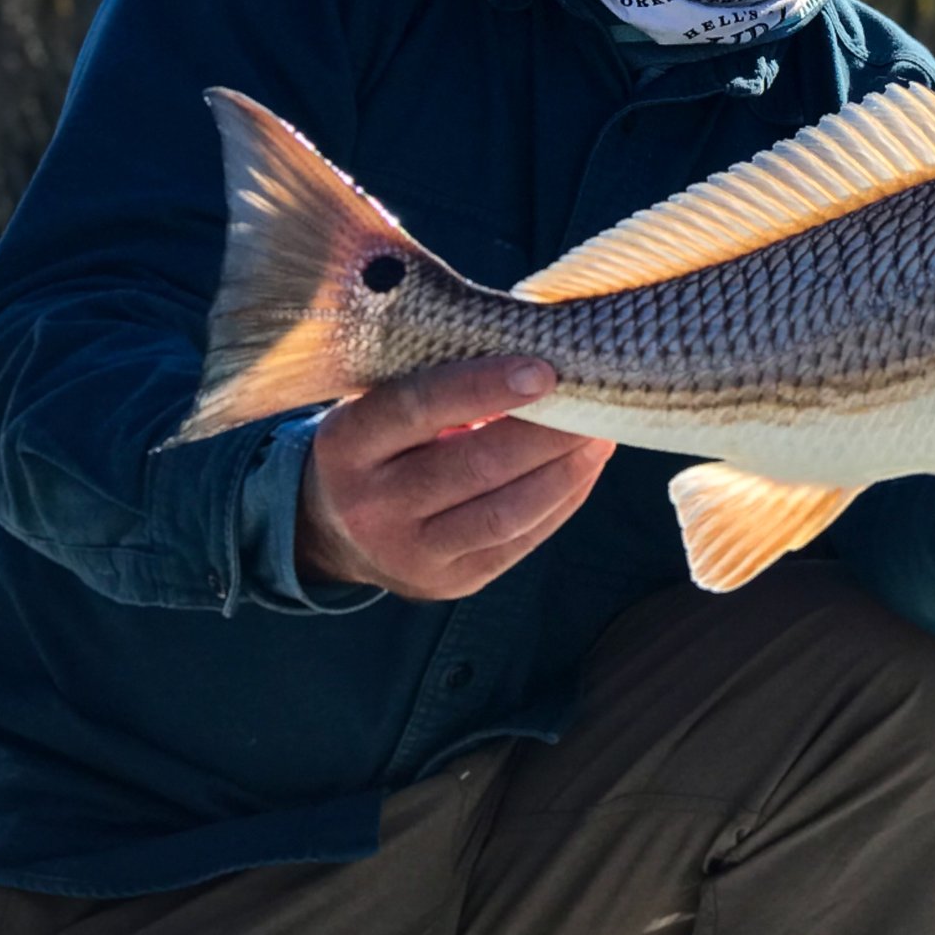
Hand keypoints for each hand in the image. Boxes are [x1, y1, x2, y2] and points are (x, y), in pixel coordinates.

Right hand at [297, 356, 614, 600]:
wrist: (336, 528)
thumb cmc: (381, 440)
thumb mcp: (382, 400)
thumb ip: (442, 378)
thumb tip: (539, 351)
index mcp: (348, 443)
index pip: (418, 408)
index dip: (483, 388)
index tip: (544, 370)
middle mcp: (370, 505)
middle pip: (473, 467)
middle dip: (546, 433)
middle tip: (596, 399)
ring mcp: (408, 554)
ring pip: (503, 514)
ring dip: (564, 471)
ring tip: (599, 434)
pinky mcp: (449, 582)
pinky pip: (518, 543)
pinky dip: (561, 501)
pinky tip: (584, 468)